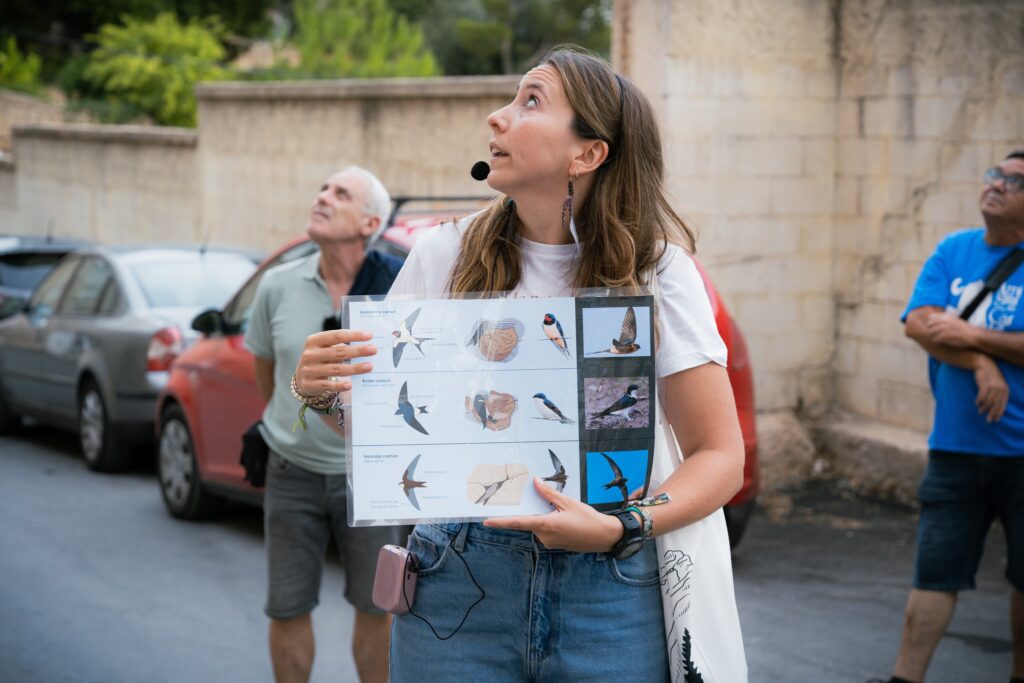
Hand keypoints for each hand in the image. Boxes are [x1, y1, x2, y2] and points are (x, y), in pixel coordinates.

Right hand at [294, 329, 376, 394]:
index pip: (336, 336)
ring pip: (336, 369)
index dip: (353, 335)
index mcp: (314, 341)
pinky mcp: (309, 384)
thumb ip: (340, 345)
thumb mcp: (324, 348)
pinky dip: (339, 385)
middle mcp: (310, 354)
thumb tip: (365, 345)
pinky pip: (327, 385)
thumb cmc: (320, 359)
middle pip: (338, 352)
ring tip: (370, 366)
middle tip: (373, 350)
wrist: (301, 377)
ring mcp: (309, 370)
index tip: (369, 335)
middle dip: (357, 351)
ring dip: (354, 368)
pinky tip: (350, 385)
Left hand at [483, 478, 623, 551]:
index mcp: (546, 525)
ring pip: (539, 525)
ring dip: (545, 517)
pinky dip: (550, 522)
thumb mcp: (568, 503)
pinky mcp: (556, 544)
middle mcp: (545, 536)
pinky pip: (546, 531)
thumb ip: (549, 494)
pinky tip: (564, 518)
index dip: (501, 522)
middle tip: (547, 503)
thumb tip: (536, 482)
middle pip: (530, 522)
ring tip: (564, 511)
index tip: (487, 522)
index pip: (518, 523)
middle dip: (534, 511)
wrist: (605, 537)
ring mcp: (550, 542)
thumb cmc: (588, 520)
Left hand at [926, 312, 978, 347]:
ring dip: (931, 336)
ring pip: (932, 331)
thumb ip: (945, 320)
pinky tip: (937, 342)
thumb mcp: (954, 320)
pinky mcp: (949, 335)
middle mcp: (946, 321)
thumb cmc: (964, 329)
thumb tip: (934, 320)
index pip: (931, 317)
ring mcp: (948, 327)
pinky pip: (937, 337)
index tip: (930, 327)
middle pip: (930, 324)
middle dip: (929, 329)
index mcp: (947, 317)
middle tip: (931, 335)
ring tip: (933, 339)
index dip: (929, 323)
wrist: (974, 334)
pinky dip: (935, 340)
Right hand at [973, 355, 1008, 422]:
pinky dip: (979, 400)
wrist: (984, 364)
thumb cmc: (990, 376)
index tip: (996, 420)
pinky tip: (977, 403)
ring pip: (989, 401)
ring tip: (980, 411)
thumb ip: (998, 394)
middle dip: (992, 413)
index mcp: (1006, 389)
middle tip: (988, 420)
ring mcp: (993, 386)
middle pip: (996, 404)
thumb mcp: (998, 385)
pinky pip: (982, 396)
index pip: (1003, 404)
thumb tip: (995, 406)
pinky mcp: (985, 384)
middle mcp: (1001, 388)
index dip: (1000, 413)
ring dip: (984, 408)